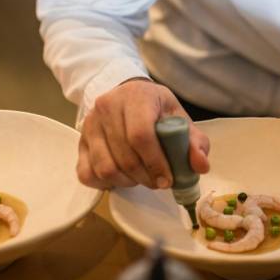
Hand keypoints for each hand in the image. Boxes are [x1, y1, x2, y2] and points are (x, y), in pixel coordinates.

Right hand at [77, 78, 209, 189]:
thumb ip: (195, 142)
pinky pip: (86, 173)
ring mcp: (89, 125)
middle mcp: (107, 107)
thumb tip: (200, 166)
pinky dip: (105, 184)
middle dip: (145, 177)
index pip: (141, 135)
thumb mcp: (180, 118)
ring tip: (142, 178)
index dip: (155, 163)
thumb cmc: (156, 109)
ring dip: (127, 182)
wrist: (127, 96)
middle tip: (159, 183)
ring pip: (105, 168)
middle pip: (125, 156)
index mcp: (136, 97)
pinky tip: (122, 179)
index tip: (168, 180)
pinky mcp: (79, 142)